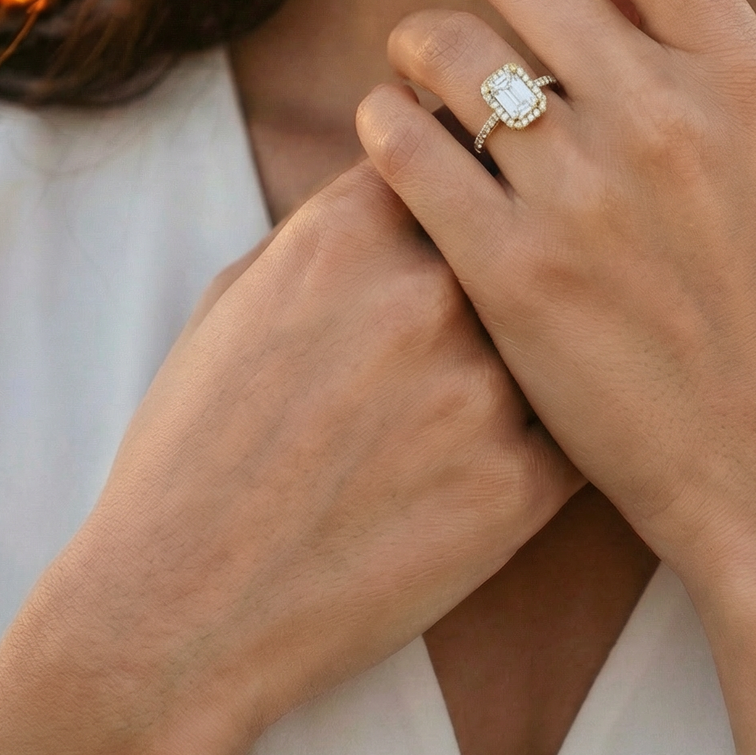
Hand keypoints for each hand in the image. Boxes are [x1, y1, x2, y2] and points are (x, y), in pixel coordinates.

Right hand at [0, 161, 577, 754]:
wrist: (178, 611)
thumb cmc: (195, 450)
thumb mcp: (237, 297)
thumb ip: (332, 226)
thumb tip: (402, 176)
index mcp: (347, 233)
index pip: (451, 144)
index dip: (468, 165)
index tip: (480, 184)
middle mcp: (423, 292)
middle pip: (520, 220)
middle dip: (519, 239)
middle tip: (528, 260)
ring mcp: (479, 389)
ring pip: (558, 319)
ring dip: (549, 332)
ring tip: (545, 352)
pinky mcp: (519, 485)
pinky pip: (577, 421)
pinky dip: (565, 423)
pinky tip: (540, 434)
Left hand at [356, 0, 755, 593]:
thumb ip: (699, 51)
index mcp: (741, 68)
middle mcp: (665, 111)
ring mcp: (586, 192)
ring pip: (441, 48)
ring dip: (412, 41)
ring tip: (417, 68)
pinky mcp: (512, 272)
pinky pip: (403, 148)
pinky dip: (383, 125)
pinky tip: (392, 138)